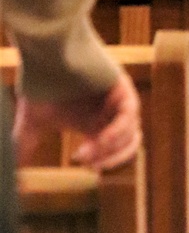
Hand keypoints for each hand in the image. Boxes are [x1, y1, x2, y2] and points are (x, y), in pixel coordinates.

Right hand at [14, 73, 142, 171]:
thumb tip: (11, 178)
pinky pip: (130, 115)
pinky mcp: (122, 87)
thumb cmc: (40, 83)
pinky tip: (97, 142)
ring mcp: (118, 100)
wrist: (45, 53)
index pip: (113, 151)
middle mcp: (110, 114)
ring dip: (110, 151)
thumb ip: (24, 148)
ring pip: (132, 134)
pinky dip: (116, 132)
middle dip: (111, 161)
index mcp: (96, 123)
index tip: (84, 167)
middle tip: (92, 167)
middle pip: (129, 145)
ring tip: (85, 154)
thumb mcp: (32, 124)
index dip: (103, 163)